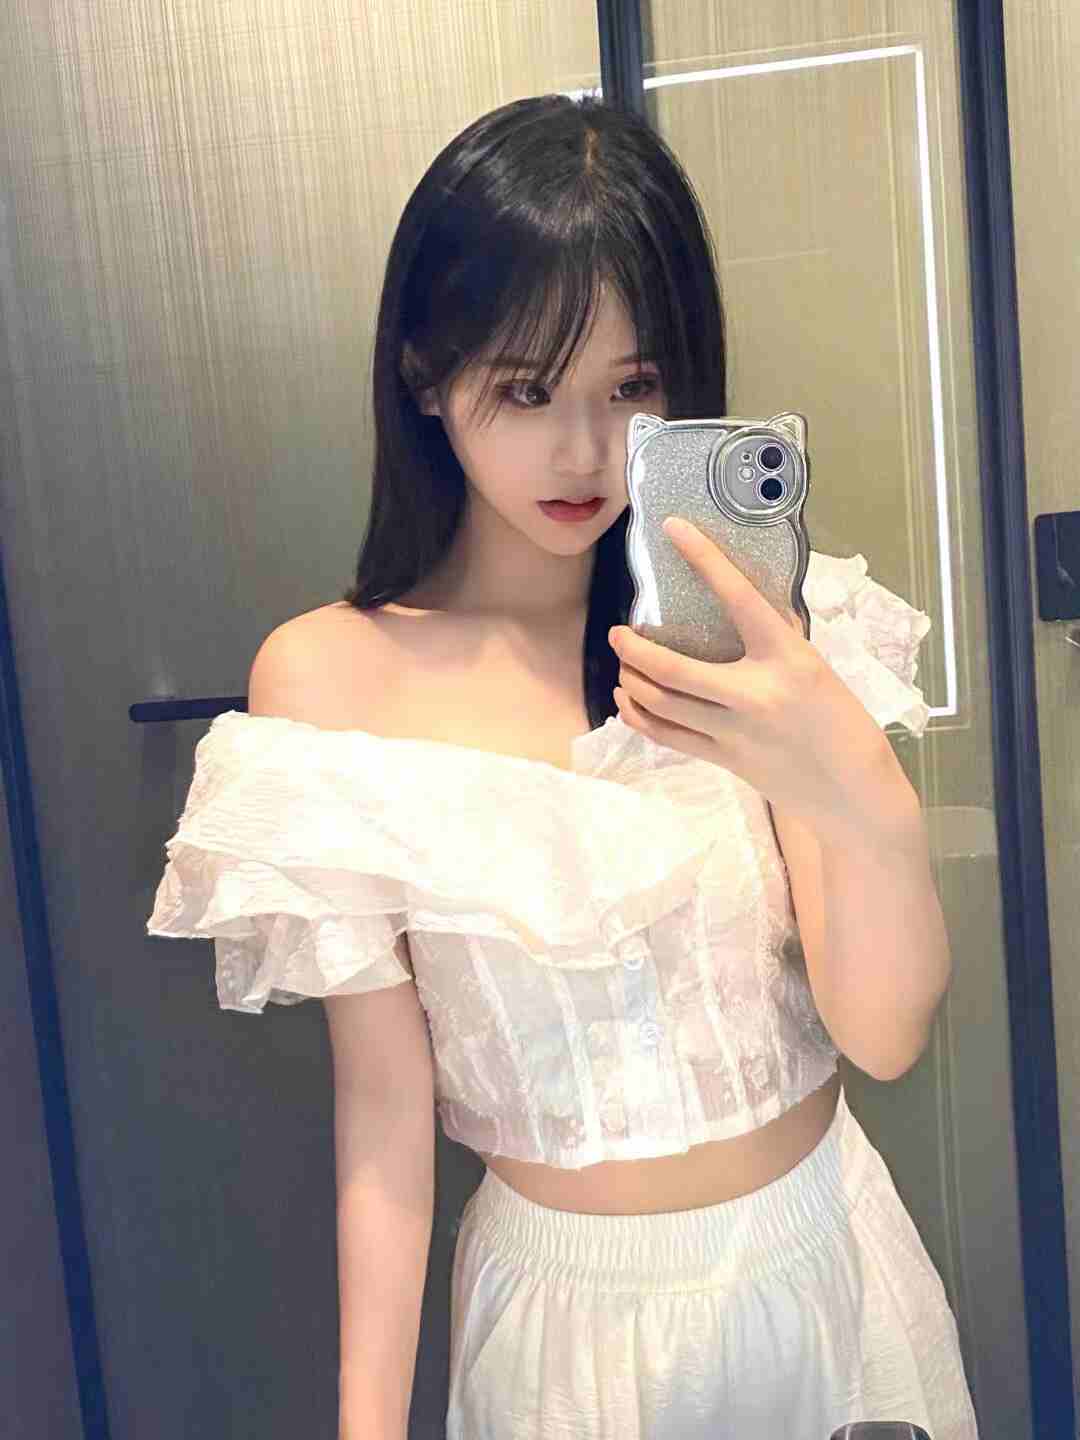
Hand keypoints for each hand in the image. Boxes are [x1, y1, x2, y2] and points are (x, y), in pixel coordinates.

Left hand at [608, 516, 905, 838]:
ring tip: (623, 663)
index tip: (675, 529)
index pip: (739, 597)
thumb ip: (777, 639)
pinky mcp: (725, 760)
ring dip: (633, 680)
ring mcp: (735, 732)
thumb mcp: (815, 667)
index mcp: (788, 658)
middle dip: (634, 648)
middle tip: (618, 632)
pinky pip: (668, 736)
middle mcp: (756, 693)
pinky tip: (629, 701)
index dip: (705, 559)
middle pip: (673, 669)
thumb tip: (743, 603)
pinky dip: (640, 716)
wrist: (853, 788)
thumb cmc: (841, 719)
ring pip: (662, 704)